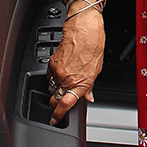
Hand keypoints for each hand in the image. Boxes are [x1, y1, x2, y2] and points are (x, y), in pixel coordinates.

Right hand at [48, 9, 104, 124]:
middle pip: (55, 99)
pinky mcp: (51, 63)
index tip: (55, 119)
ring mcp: (58, 71)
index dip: (58, 115)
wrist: (84, 28)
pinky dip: (53, 77)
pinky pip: (49, 76)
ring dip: (56, 88)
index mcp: (82, 82)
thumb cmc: (94, 45)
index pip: (66, 105)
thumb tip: (87, 96)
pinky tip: (61, 71)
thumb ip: (89, 85)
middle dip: (56, 102)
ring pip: (51, 88)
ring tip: (64, 81)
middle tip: (60, 101)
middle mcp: (68, 78)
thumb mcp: (97, 69)